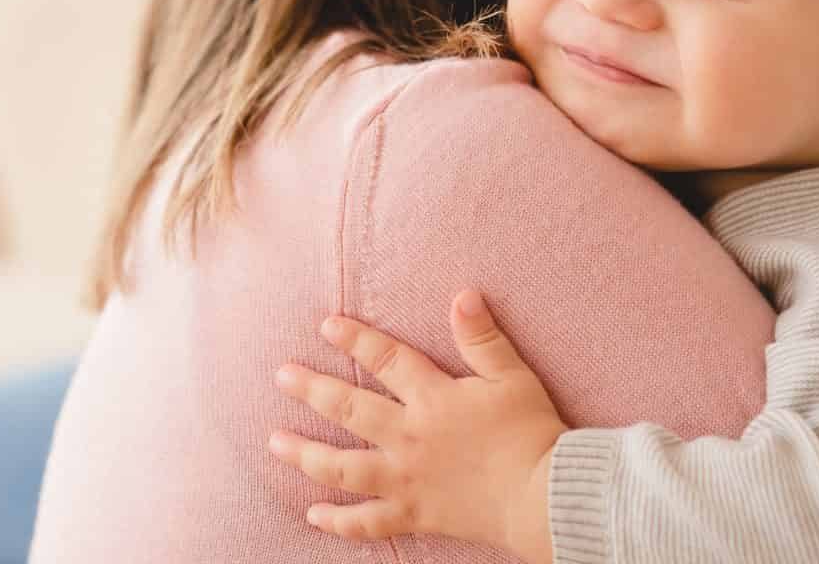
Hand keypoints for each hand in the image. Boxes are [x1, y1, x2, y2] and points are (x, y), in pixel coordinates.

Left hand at [268, 289, 566, 563]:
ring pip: (342, 467)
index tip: (326, 326)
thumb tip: (462, 296)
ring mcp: (406, 479)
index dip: (355, 339)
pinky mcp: (414, 514)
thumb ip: (483, 338)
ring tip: (275, 441)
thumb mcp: (512, 376)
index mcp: (433, 398)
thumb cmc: (532, 434)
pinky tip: (314, 514)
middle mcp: (409, 437)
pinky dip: (338, 521)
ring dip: (305, 453)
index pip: (386, 359)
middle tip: (282, 375)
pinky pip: (367, 522)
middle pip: (349, 408)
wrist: (543, 496)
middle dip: (311, 389)